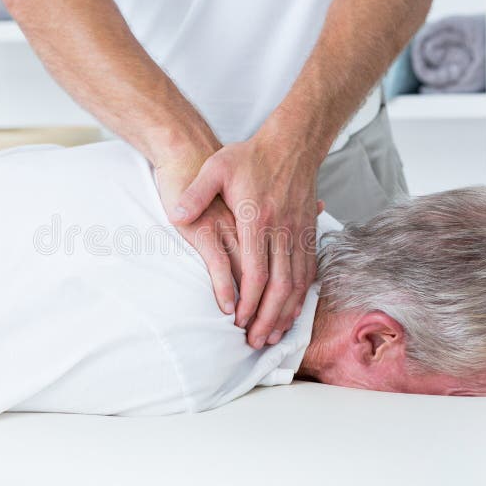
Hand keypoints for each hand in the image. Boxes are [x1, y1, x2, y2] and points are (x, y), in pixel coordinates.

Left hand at [170, 128, 321, 348]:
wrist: (292, 142)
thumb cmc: (250, 156)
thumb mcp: (217, 167)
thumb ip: (196, 192)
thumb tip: (177, 213)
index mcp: (258, 218)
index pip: (256, 271)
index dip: (249, 301)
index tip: (238, 321)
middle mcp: (283, 229)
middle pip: (279, 285)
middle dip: (268, 318)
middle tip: (255, 342)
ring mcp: (299, 232)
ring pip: (297, 282)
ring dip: (287, 313)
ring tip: (274, 336)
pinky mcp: (309, 232)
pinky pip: (309, 271)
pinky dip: (302, 295)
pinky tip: (294, 311)